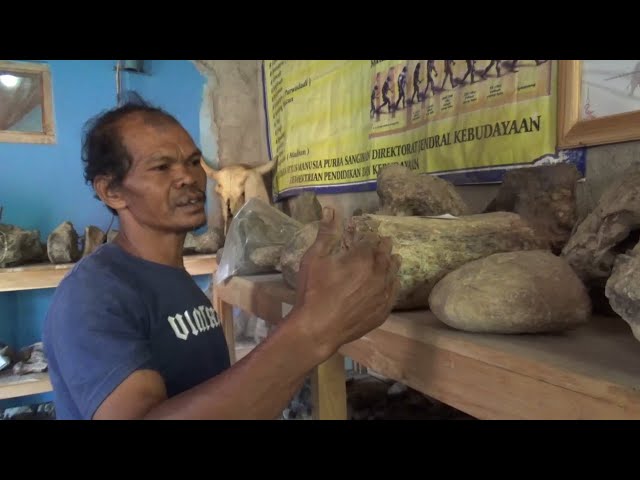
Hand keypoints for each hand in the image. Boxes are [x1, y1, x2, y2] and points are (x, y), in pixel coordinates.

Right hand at [293, 207, 400, 356]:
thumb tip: (331, 208)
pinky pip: (393, 293)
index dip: (371, 236)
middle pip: (385, 256)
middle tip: (386, 242)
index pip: (372, 241)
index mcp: (362, 258)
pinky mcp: (383, 311)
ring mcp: (383, 294)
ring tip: (394, 258)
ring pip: (393, 274)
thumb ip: (326, 233)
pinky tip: (393, 283)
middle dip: (385, 247)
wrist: (319, 328)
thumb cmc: (313, 291)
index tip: (371, 233)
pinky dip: (394, 284)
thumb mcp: (314, 259)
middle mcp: (378, 273)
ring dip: (393, 264)